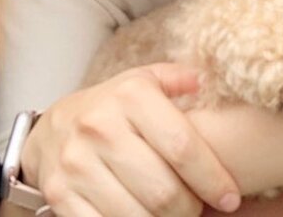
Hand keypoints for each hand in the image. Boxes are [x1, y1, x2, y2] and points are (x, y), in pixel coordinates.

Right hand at [21, 63, 241, 216]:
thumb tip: (209, 82)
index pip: (183, 146)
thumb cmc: (115, 107)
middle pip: (163, 190)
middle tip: (199, 209)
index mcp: (130, 95)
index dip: (213, 178)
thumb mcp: (147, 81)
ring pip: (137, 215)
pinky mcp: (59, 193)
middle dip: (190, 209)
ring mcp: (76, 163)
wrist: (53, 129)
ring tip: (175, 214)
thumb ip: (182, 79)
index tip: (230, 197)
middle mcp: (100, 126)